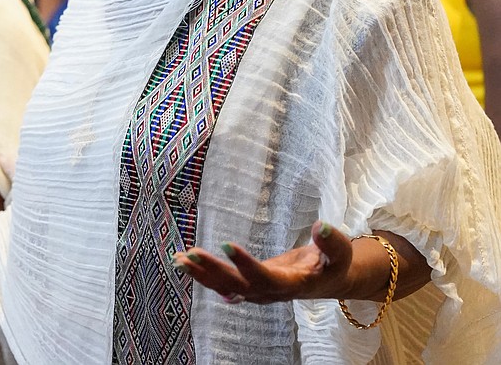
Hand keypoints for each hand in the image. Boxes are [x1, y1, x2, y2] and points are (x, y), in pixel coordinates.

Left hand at [174, 220, 354, 303]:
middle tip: (190, 254)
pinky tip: (181, 263)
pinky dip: (201, 274)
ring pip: (224, 287)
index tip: (226, 245)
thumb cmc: (333, 264)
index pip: (264, 277)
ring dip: (200, 274)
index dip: (245, 264)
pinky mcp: (247, 286)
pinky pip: (220, 283)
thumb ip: (332, 242)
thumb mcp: (340, 253)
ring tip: (178, 259)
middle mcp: (268, 292)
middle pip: (236, 285)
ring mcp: (255, 292)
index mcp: (290, 285)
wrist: (326, 281)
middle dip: (213, 270)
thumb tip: (322, 225)